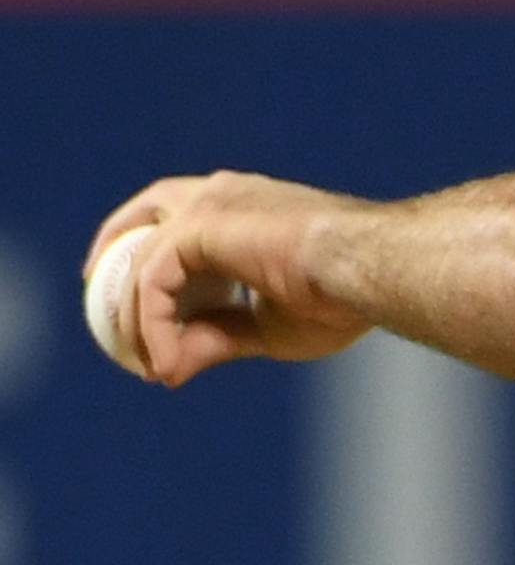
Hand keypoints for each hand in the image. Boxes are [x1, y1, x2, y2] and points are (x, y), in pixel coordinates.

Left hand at [83, 171, 373, 386]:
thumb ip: (215, 339)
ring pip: (144, 257)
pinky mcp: (198, 225)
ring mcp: (208, 204)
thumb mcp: (266, 329)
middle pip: (145, 212)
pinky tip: (165, 361)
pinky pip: (153, 281)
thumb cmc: (339, 298)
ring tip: (148, 362)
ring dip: (135, 315)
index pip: (182, 221)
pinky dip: (153, 325)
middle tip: (98, 294)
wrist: (367, 272)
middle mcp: (221, 194)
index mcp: (246, 209)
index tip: (141, 303)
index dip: (154, 256)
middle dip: (114, 248)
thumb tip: (166, 371)